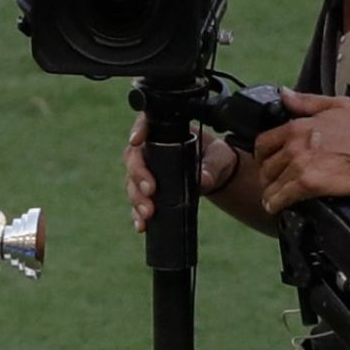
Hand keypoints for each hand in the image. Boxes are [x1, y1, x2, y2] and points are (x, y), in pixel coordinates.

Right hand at [124, 111, 237, 232]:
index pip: (145, 124)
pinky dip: (137, 215)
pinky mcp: (147, 192)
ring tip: (148, 212)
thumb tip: (203, 180)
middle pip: (133, 159)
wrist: (216, 175)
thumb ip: (211, 166)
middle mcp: (150, 150)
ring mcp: (146, 172)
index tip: (136, 141)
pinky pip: (136, 203)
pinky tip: (142, 225)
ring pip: (131, 183)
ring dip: (137, 199)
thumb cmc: (215, 158)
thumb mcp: (218, 158)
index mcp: (165, 132)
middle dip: (138, 176)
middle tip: (149, 190)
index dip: (137, 130)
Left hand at [252, 91, 349, 212]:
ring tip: (276, 197)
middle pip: (264, 165)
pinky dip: (276, 204)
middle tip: (274, 182)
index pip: (263, 142)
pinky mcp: (308, 184)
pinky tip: (278, 207)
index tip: (269, 162)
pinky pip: (280, 198)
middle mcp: (294, 145)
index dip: (264, 155)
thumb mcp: (338, 106)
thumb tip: (284, 94)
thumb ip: (307, 102)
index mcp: (298, 126)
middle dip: (267, 175)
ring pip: (270, 184)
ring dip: (271, 192)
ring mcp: (299, 165)